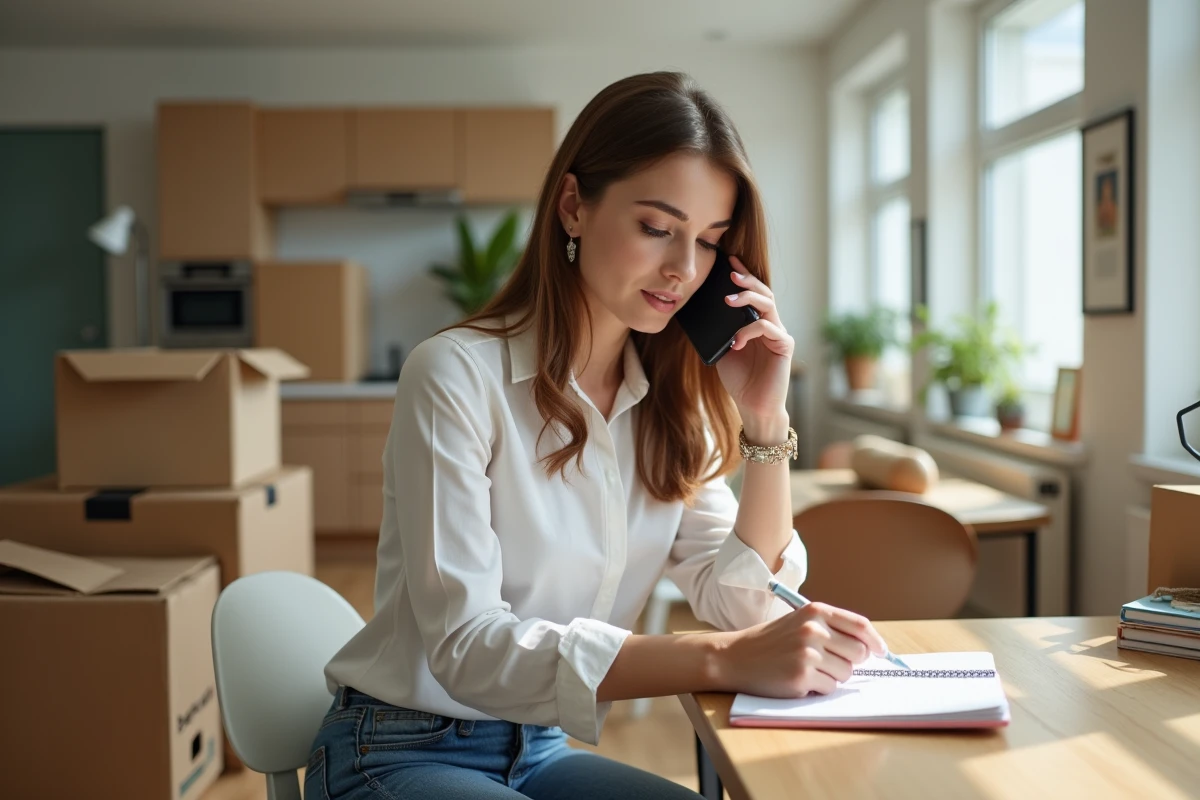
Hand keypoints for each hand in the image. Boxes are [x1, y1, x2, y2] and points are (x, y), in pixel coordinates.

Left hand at [715, 257, 793, 425]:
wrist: (753, 406)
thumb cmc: (739, 379)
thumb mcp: (723, 350)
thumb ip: (719, 331)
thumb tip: (703, 311)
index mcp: (756, 324)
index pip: (752, 294)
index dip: (743, 276)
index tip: (729, 261)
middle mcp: (771, 325)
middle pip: (763, 293)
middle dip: (747, 281)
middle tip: (731, 273)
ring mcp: (779, 334)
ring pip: (768, 305)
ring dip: (748, 299)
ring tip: (729, 300)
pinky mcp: (784, 346)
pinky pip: (768, 328)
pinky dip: (749, 331)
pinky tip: (735, 342)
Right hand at [715, 602, 886, 696]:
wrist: (734, 656)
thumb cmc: (770, 641)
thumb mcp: (798, 621)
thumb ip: (830, 628)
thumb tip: (869, 647)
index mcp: (815, 612)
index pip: (860, 626)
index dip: (875, 641)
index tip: (881, 652)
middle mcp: (813, 630)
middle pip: (858, 653)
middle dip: (850, 662)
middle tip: (829, 663)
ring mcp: (807, 653)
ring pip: (846, 674)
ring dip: (833, 677)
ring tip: (809, 670)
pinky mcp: (801, 677)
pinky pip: (829, 688)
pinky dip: (819, 688)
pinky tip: (799, 679)